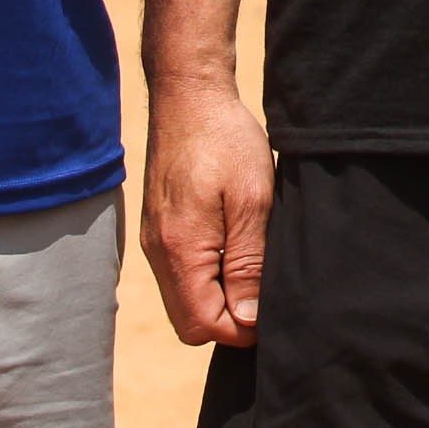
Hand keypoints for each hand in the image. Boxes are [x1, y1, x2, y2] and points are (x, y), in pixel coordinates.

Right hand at [141, 76, 277, 345]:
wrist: (190, 98)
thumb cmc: (226, 141)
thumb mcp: (253, 200)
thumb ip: (248, 263)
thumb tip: (248, 319)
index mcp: (180, 250)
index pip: (204, 325)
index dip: (241, 329)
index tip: (273, 308)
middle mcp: (159, 253)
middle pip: (191, 322)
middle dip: (229, 320)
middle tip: (266, 290)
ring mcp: (155, 242)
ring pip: (185, 300)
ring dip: (219, 298)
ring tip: (254, 265)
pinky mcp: (160, 229)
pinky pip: (180, 275)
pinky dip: (207, 277)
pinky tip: (236, 250)